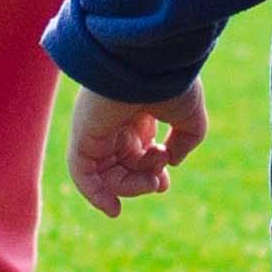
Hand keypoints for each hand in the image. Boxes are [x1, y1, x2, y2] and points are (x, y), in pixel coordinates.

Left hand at [66, 83, 206, 217]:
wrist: (148, 61)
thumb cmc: (170, 81)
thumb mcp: (189, 116)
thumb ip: (185, 141)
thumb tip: (171, 162)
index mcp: (137, 111)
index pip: (138, 150)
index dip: (152, 171)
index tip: (165, 181)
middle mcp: (114, 120)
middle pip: (122, 164)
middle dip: (142, 182)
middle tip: (159, 184)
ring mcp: (97, 128)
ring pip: (106, 172)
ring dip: (131, 187)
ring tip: (152, 182)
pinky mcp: (83, 135)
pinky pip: (82, 172)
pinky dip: (95, 194)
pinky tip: (114, 210)